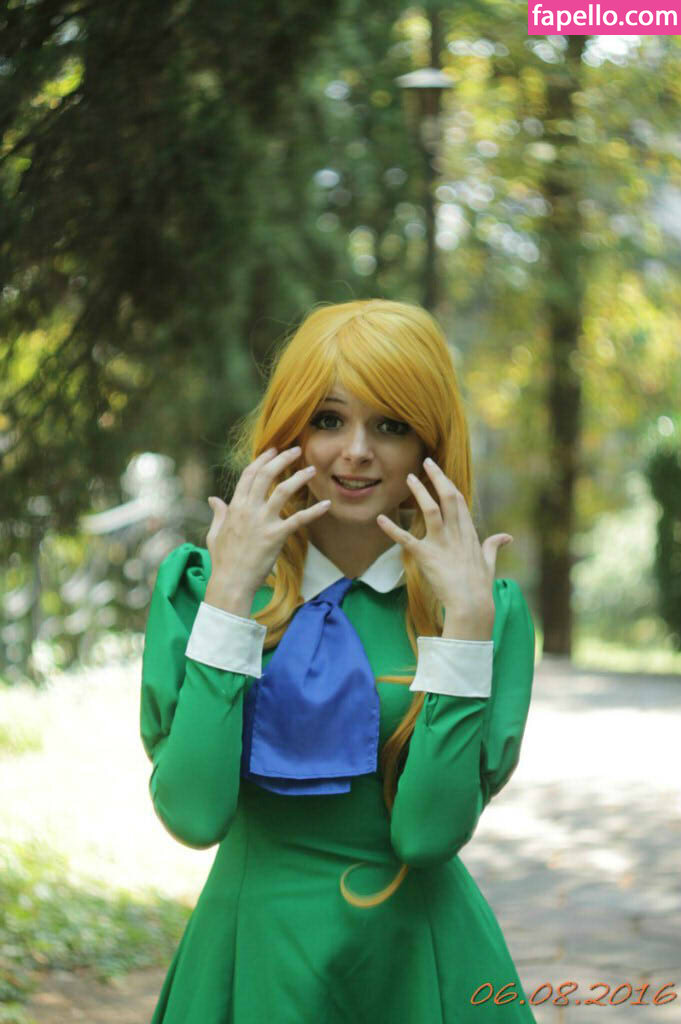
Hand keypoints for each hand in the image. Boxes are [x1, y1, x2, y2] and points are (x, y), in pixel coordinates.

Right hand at [205, 446, 329, 595]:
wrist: (231, 582)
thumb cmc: (223, 560)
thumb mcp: (215, 533)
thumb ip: (218, 513)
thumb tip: (213, 499)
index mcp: (235, 507)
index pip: (249, 475)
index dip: (262, 460)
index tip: (273, 450)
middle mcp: (249, 509)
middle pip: (266, 475)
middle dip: (282, 459)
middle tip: (296, 450)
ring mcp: (263, 522)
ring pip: (283, 491)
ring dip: (299, 477)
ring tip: (312, 470)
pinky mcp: (276, 536)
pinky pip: (299, 519)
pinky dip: (315, 511)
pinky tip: (327, 504)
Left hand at [376, 457, 511, 626]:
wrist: (472, 605)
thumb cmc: (480, 587)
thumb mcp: (489, 563)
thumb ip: (494, 546)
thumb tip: (506, 537)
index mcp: (469, 534)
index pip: (459, 502)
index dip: (449, 485)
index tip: (440, 473)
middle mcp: (456, 534)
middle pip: (448, 498)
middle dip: (437, 478)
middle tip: (426, 461)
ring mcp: (442, 544)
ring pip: (431, 510)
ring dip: (420, 493)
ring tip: (408, 478)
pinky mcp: (427, 557)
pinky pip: (406, 540)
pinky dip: (392, 529)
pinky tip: (380, 518)